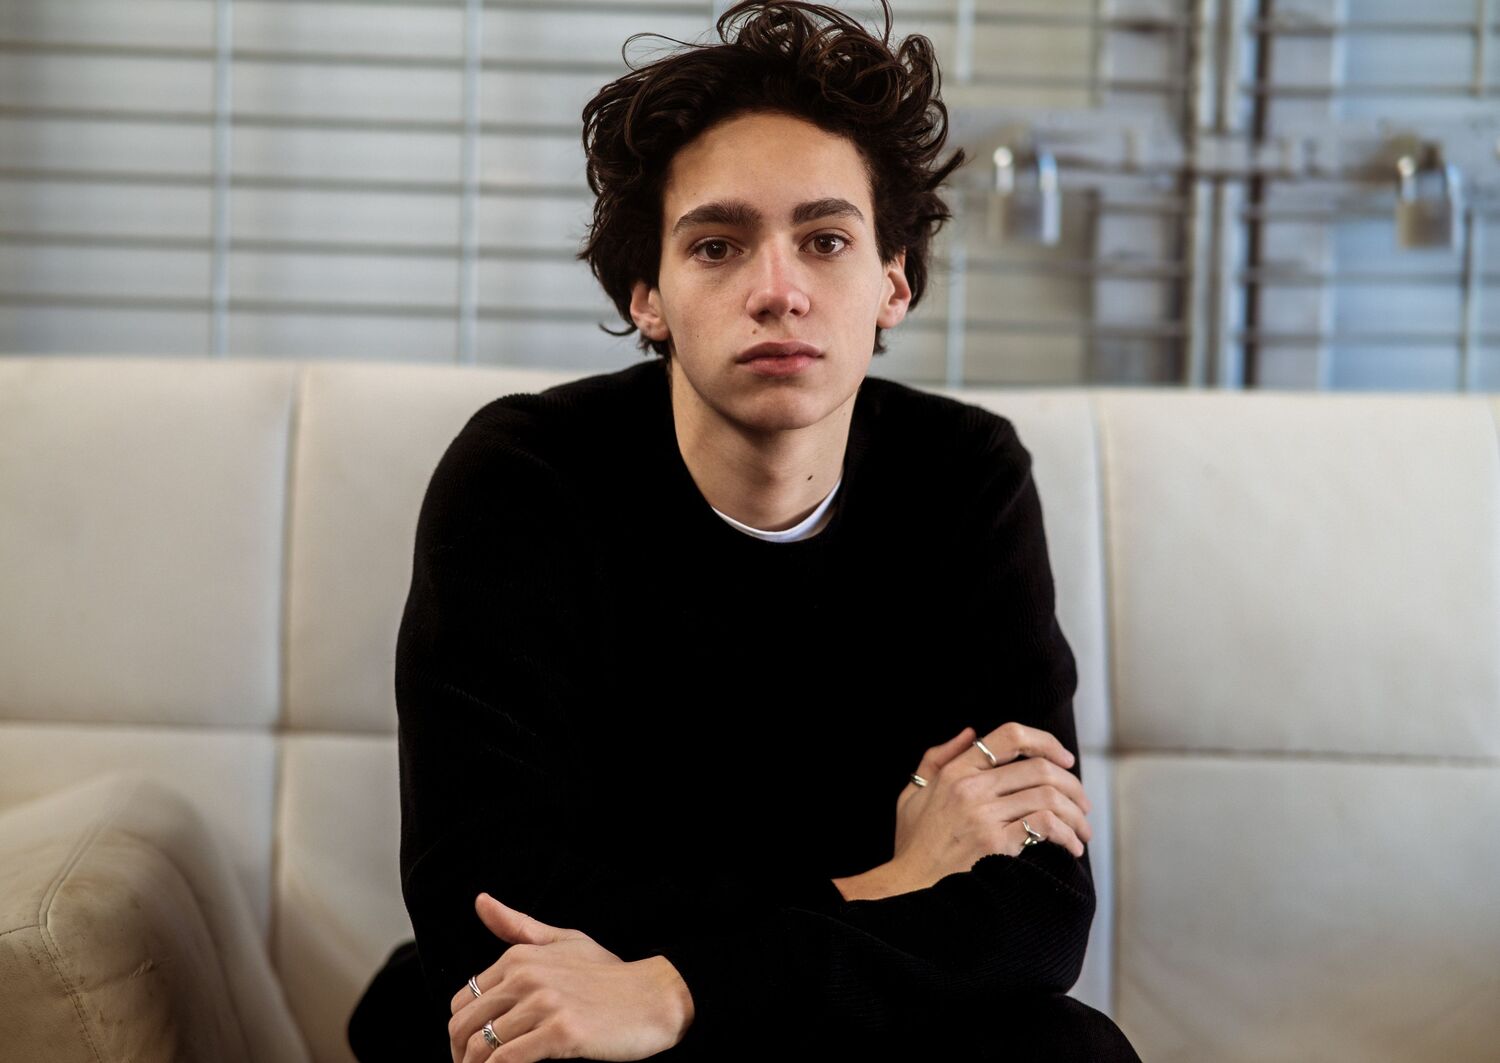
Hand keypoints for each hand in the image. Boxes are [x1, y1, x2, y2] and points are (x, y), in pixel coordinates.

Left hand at [448, 893, 692, 1062]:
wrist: (655, 996)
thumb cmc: (610, 974)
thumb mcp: (564, 940)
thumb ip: (518, 927)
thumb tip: (479, 901)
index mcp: (520, 957)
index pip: (463, 1000)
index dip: (459, 1031)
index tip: (467, 1051)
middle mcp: (526, 977)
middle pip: (464, 1025)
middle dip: (459, 1055)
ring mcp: (544, 1004)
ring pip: (481, 1046)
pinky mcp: (561, 1033)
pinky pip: (507, 1060)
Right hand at [887, 722, 1092, 891]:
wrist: (908, 888)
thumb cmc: (913, 845)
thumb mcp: (912, 794)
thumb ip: (935, 759)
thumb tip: (970, 732)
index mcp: (955, 770)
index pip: (1010, 736)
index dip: (1046, 741)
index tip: (1064, 758)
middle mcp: (971, 787)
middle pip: (1040, 768)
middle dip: (1073, 785)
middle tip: (1083, 804)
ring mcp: (984, 815)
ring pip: (1049, 797)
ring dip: (1076, 814)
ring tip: (1082, 830)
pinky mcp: (996, 843)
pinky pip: (1045, 826)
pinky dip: (1066, 835)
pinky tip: (1070, 847)